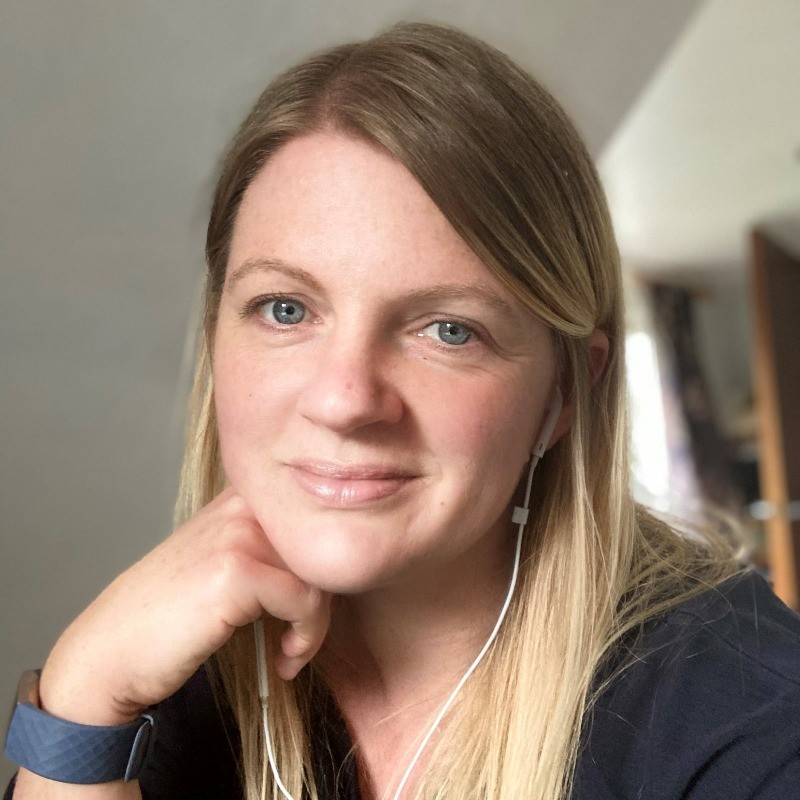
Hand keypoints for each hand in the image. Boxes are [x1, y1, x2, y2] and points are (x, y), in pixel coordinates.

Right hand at [38, 487, 330, 724]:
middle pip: (326, 545)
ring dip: (316, 626)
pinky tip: (283, 660)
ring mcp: (238, 532)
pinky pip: (306, 603)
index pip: (320, 518)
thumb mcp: (225, 560)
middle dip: (325, 598)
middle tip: (303, 636)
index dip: (328, 565)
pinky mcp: (236, 569)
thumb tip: (337, 561)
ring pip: (322, 575)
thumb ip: (272, 546)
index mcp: (243, 495)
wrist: (113, 651)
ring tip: (291, 652)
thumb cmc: (171, 614)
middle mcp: (242, 503)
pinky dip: (305, 639)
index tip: (312, 607)